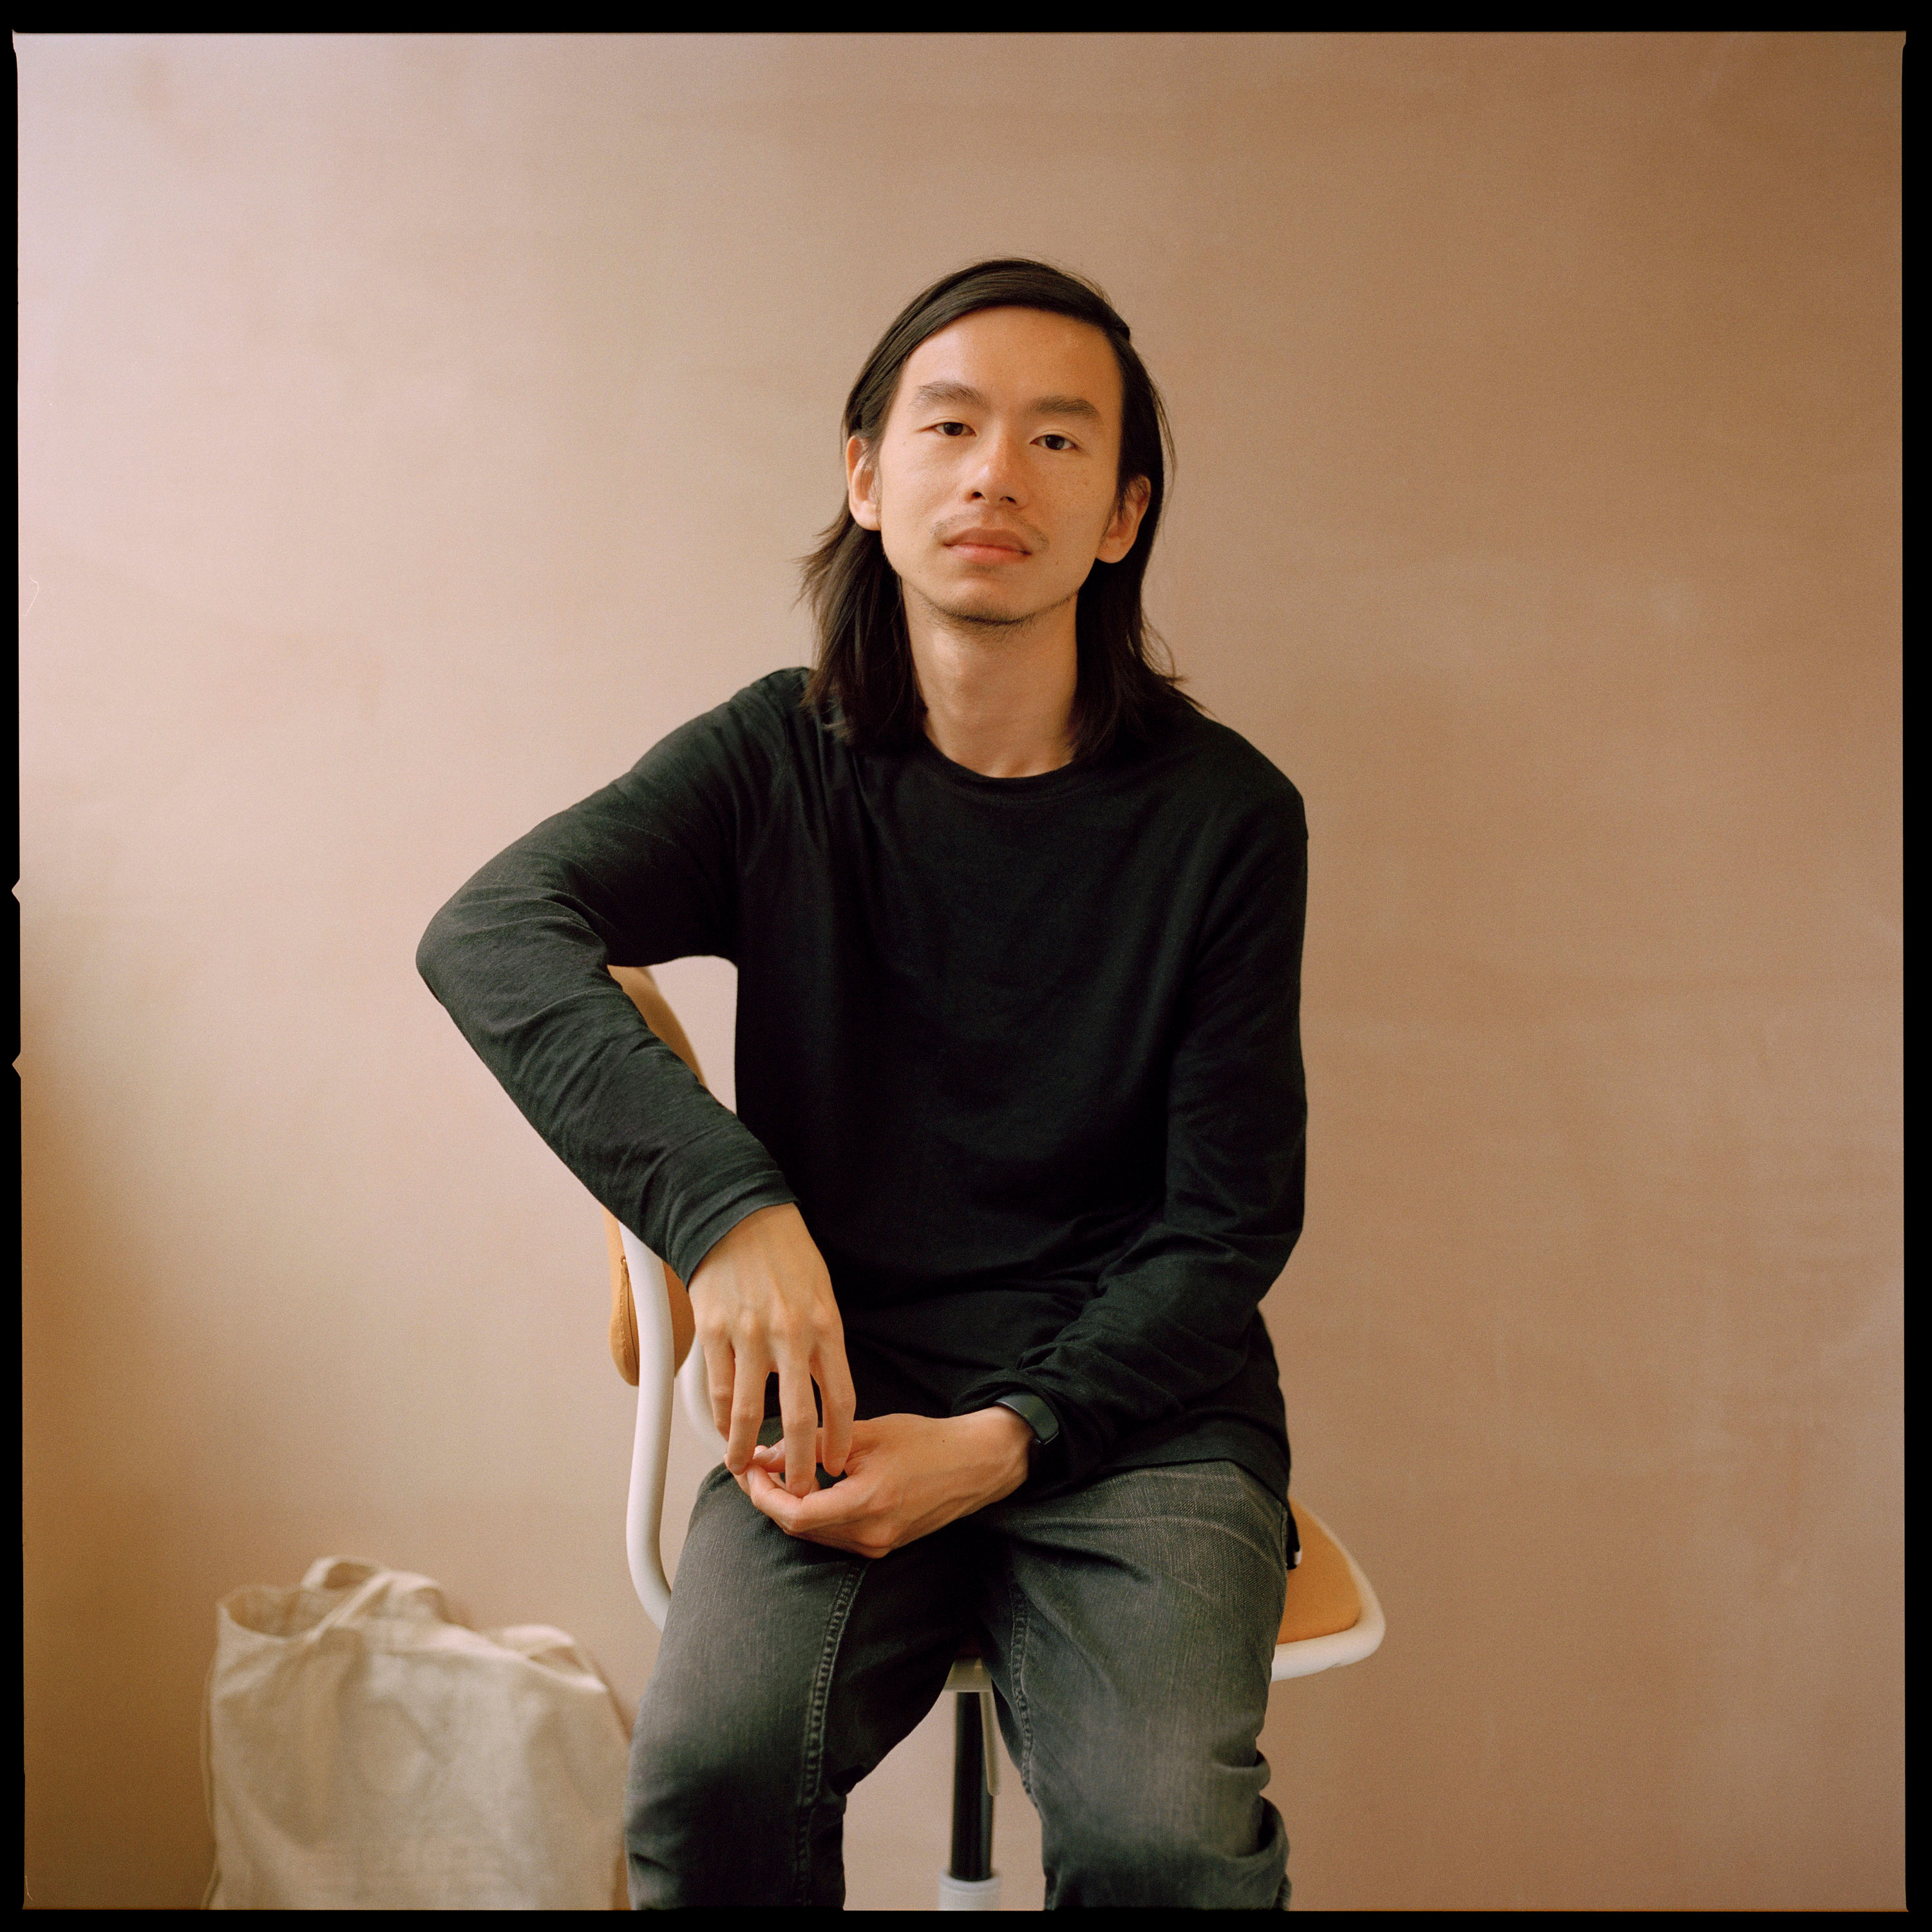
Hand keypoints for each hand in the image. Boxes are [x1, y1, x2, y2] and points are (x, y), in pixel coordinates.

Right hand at [687, 1204, 854, 1497]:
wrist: (737, 1214)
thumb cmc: (784, 1253)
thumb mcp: (821, 1292)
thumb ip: (822, 1341)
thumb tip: (821, 1389)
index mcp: (825, 1325)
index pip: (841, 1398)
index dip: (840, 1440)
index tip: (836, 1463)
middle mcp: (791, 1335)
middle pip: (799, 1419)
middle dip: (800, 1466)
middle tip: (800, 1491)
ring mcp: (749, 1334)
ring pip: (746, 1413)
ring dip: (746, 1451)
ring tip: (747, 1471)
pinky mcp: (714, 1332)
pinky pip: (716, 1389)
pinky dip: (719, 1419)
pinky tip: (723, 1431)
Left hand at [741, 1408, 1033, 1557]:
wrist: (974, 1465)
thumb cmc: (926, 1442)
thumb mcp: (868, 1433)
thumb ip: (817, 1444)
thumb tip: (770, 1454)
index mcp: (867, 1504)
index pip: (796, 1515)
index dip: (764, 1495)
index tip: (750, 1469)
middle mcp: (871, 1534)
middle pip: (799, 1529)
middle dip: (769, 1500)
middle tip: (753, 1468)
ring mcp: (878, 1545)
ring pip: (814, 1535)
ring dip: (789, 1507)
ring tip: (774, 1474)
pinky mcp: (883, 1544)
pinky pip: (834, 1535)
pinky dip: (813, 1514)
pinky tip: (807, 1487)